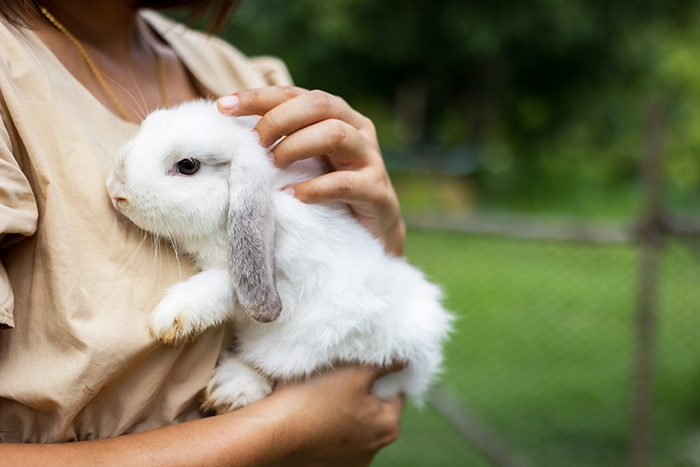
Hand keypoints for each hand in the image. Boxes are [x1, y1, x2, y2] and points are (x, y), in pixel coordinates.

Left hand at [218, 87, 405, 255]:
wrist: (371, 235)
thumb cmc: (329, 194)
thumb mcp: (303, 163)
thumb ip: (279, 145)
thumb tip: (230, 135)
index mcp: (337, 116)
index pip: (296, 94)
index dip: (259, 97)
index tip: (224, 106)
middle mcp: (358, 129)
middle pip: (318, 104)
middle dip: (278, 120)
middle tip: (255, 145)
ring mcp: (371, 159)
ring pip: (335, 134)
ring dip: (296, 146)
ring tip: (274, 167)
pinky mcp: (377, 191)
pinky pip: (346, 183)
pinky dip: (315, 188)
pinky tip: (293, 196)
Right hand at [265, 364, 404, 466]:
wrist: (271, 434)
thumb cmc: (314, 399)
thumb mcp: (355, 371)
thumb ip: (385, 364)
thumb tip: (407, 358)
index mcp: (387, 427)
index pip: (395, 392)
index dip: (379, 373)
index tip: (360, 364)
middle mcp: (373, 451)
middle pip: (373, 410)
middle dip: (359, 393)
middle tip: (337, 377)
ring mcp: (348, 463)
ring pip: (351, 426)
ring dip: (341, 411)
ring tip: (319, 397)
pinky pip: (332, 441)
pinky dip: (325, 428)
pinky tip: (309, 416)